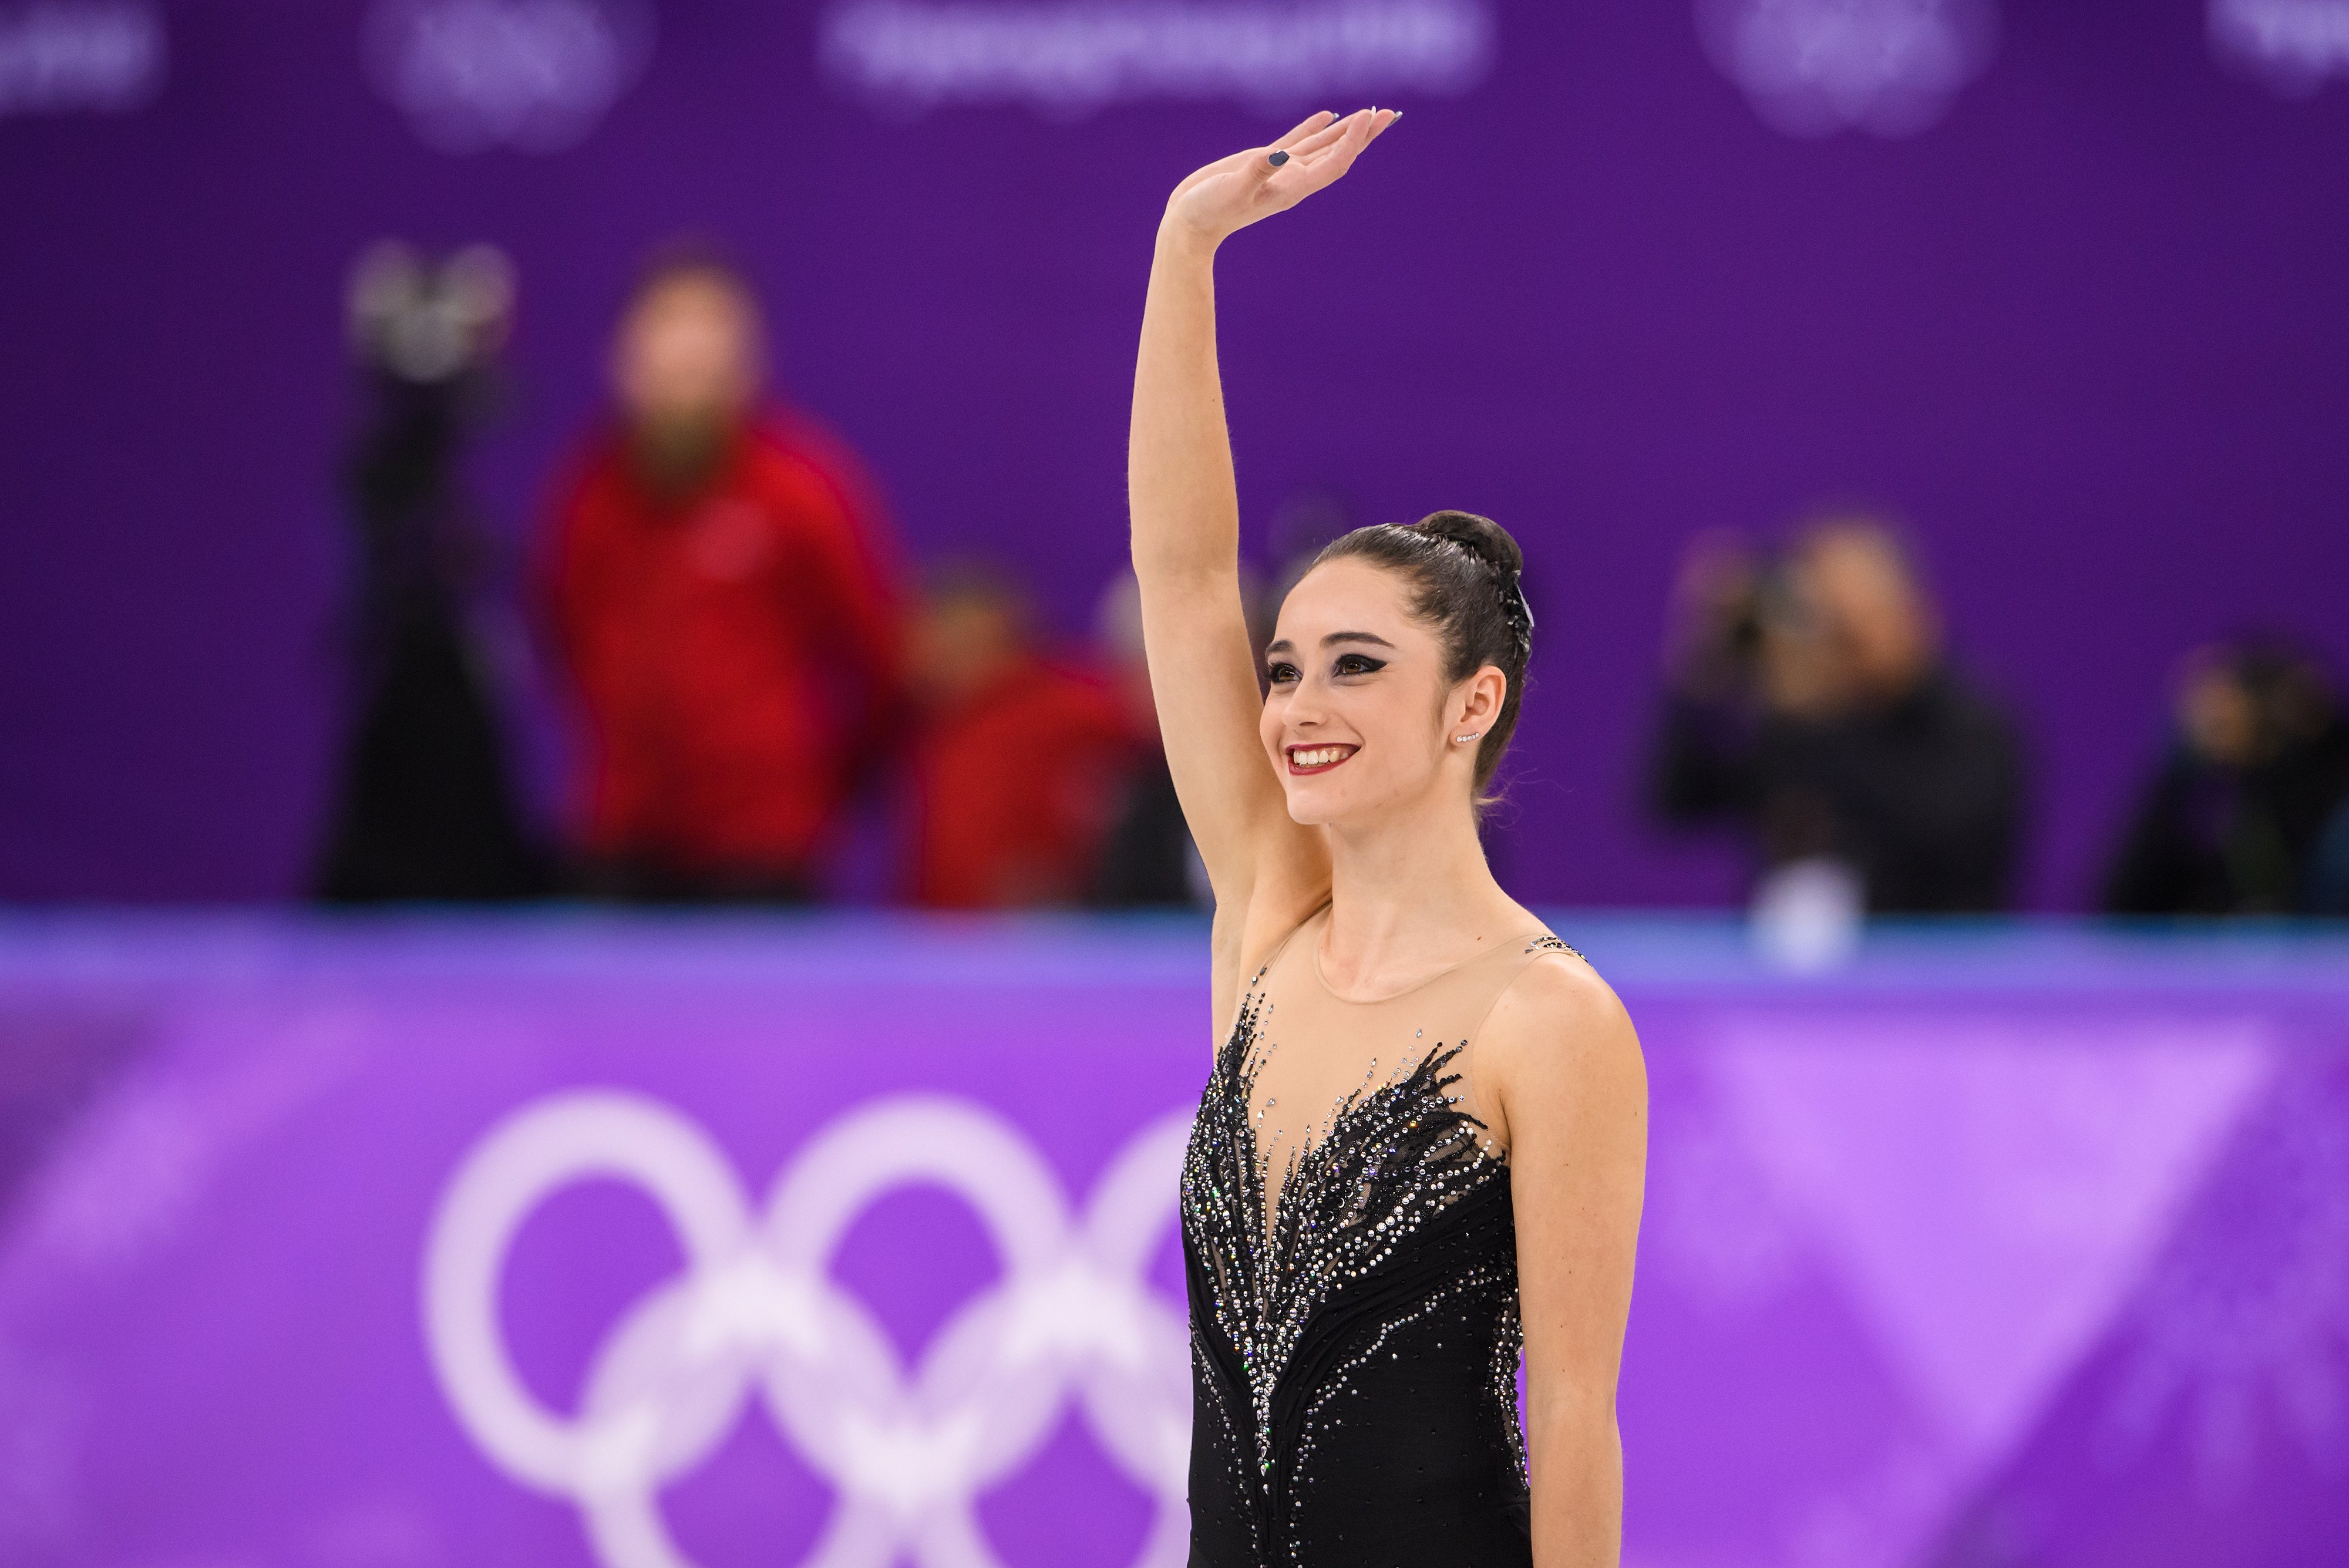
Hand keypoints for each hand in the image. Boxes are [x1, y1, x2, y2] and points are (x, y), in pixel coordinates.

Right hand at [1161, 108, 1399, 249]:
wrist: (1189, 225)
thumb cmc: (1209, 211)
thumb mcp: (1233, 189)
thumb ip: (1257, 171)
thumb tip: (1280, 155)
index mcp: (1292, 187)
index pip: (1334, 161)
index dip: (1353, 140)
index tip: (1368, 116)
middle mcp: (1293, 179)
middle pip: (1338, 154)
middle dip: (1364, 135)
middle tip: (1391, 114)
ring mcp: (1281, 171)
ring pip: (1321, 146)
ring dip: (1346, 131)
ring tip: (1370, 113)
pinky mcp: (1265, 163)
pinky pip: (1297, 142)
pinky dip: (1314, 128)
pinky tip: (1327, 114)